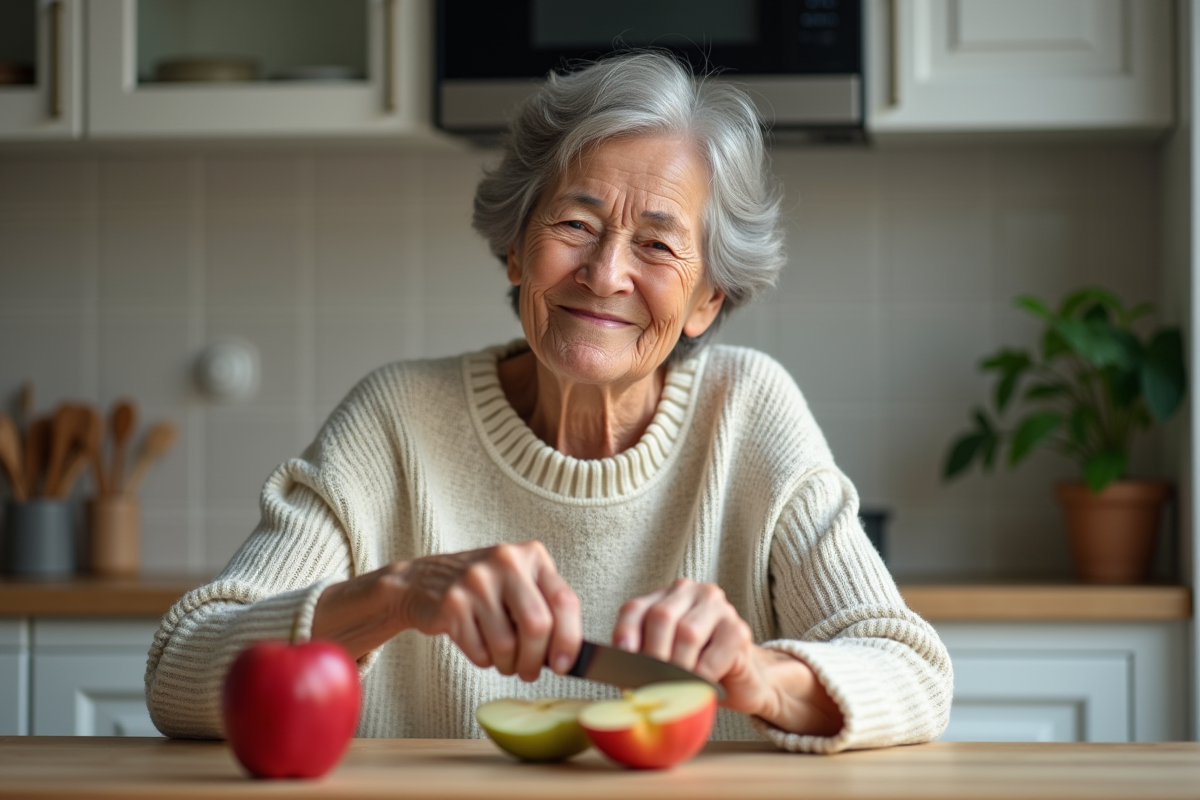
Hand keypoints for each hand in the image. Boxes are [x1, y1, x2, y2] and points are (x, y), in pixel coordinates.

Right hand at [313, 541, 580, 681]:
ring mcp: (477, 580)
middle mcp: (506, 561)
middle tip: (528, 671)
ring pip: (507, 645)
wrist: (421, 582)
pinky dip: (482, 660)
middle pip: (538, 626)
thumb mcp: (519, 586)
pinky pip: (479, 651)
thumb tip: (570, 657)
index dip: (569, 639)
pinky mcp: (452, 602)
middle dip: (535, 660)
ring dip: (506, 664)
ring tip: (500, 656)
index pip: (565, 600)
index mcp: (532, 556)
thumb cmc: (483, 592)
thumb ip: (546, 609)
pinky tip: (476, 644)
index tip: (565, 665)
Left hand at [612, 579, 842, 735]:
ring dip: (676, 667)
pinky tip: (698, 687)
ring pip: (687, 632)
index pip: (635, 608)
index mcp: (667, 596)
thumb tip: (619, 678)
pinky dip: (700, 676)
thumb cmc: (696, 668)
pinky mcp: (739, 630)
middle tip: (647, 683)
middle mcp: (693, 593)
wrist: (742, 680)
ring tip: (672, 688)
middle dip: (651, 654)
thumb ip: (643, 659)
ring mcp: (719, 607)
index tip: (619, 660)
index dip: (624, 634)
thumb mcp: (663, 659)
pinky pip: (713, 654)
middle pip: (661, 616)